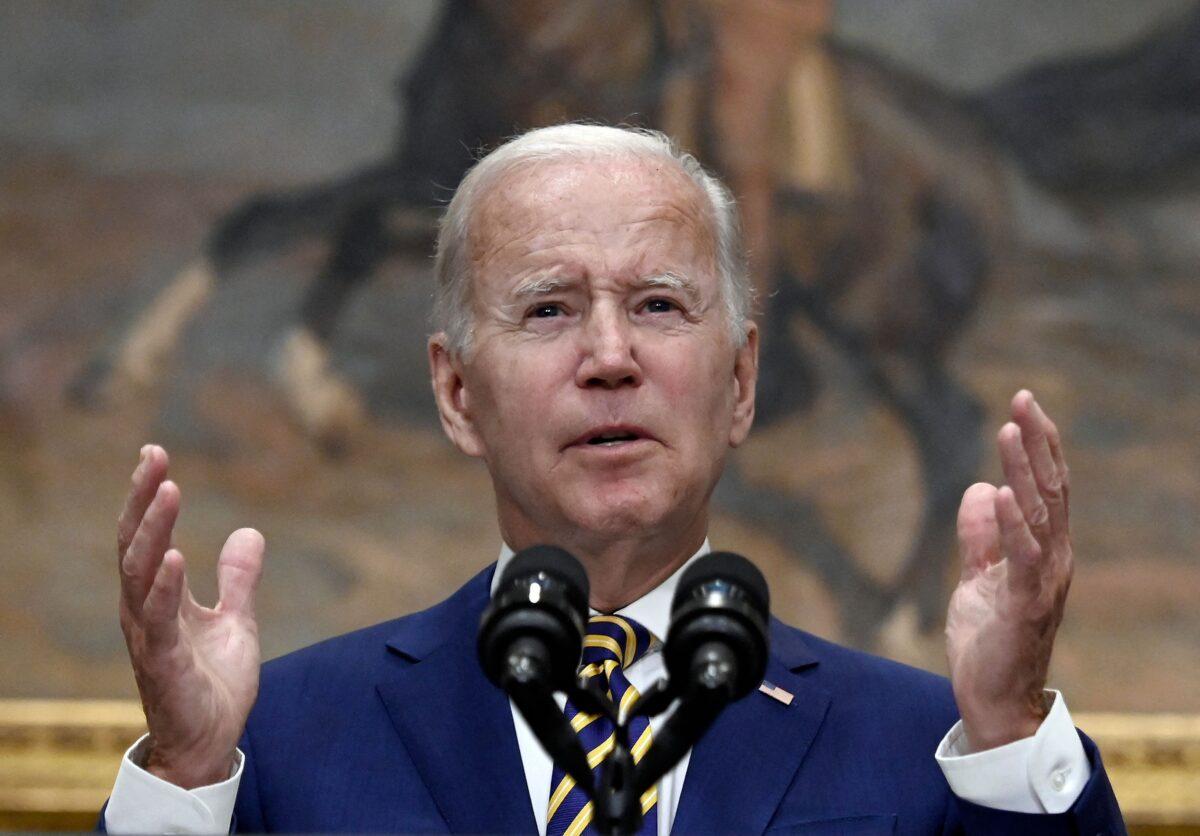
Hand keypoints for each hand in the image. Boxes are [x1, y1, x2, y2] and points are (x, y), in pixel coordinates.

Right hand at [117, 445, 264, 787]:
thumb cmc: (213, 683)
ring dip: (154, 530)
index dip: (150, 496)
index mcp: (159, 597)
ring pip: (141, 574)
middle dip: (143, 499)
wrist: (210, 743)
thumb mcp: (236, 621)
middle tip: (153, 456)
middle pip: (136, 544)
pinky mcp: (164, 663)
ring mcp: (151, 635)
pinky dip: (165, 586)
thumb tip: (249, 531)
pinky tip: (175, 555)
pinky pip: (159, 619)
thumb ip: (238, 579)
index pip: (149, 536)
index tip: (155, 453)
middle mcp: (145, 610)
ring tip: (168, 490)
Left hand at [945, 390, 1071, 750]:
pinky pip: (1020, 556)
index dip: (1037, 446)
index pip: (1046, 488)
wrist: (992, 697)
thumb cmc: (990, 639)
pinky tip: (1001, 490)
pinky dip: (1010, 522)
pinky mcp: (1023, 603)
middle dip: (1036, 442)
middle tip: (1023, 399)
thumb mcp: (978, 576)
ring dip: (1023, 468)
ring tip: (1010, 428)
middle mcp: (1051, 558)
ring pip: (1038, 513)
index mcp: (1042, 550)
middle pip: (1049, 489)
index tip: (1023, 405)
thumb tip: (979, 487)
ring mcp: (1042, 580)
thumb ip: (980, 535)